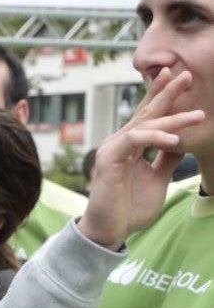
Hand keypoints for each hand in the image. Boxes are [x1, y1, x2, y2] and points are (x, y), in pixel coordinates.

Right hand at [77, 69, 204, 248]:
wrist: (110, 231)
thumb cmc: (129, 209)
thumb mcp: (157, 179)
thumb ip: (167, 158)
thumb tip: (182, 140)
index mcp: (130, 145)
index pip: (147, 115)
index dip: (161, 95)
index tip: (178, 78)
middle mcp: (119, 142)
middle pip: (146, 112)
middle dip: (167, 93)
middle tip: (186, 75)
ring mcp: (112, 149)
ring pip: (144, 125)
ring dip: (172, 119)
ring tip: (198, 116)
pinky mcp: (109, 160)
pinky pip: (135, 141)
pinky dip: (155, 138)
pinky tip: (174, 140)